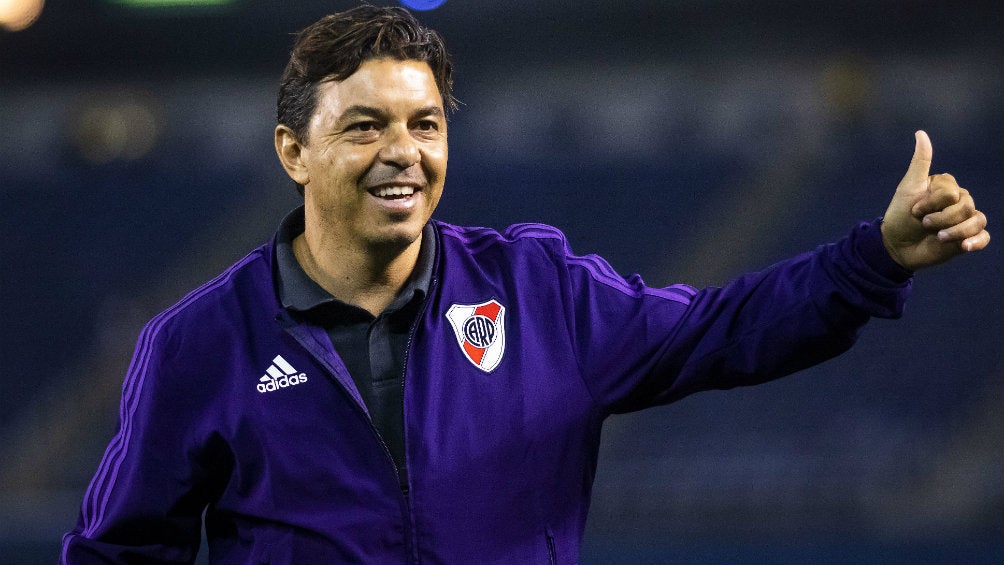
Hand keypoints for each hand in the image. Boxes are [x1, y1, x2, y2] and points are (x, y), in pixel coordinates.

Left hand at [880, 130, 989, 270]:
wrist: (895, 246)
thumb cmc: (900, 215)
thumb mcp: (908, 187)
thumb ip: (920, 162)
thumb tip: (921, 132)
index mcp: (946, 188)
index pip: (952, 192)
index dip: (932, 203)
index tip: (915, 210)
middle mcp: (958, 202)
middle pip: (966, 205)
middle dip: (942, 218)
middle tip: (924, 225)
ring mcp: (963, 220)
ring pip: (977, 220)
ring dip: (955, 231)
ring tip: (938, 237)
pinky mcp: (966, 239)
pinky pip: (984, 237)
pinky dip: (976, 241)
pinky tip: (963, 246)